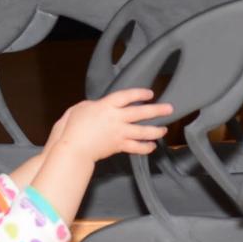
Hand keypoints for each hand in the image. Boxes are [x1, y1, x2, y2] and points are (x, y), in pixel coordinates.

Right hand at [57, 89, 173, 161]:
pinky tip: (152, 146)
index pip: (127, 96)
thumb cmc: (72, 127)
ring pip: (143, 132)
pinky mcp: (119, 146)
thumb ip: (95, 105)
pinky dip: (146, 147)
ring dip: (156, 130)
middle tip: (170, 109)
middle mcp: (116, 119)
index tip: (150, 93)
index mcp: (107, 106)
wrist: (72, 148)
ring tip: (164, 129)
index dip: (140, 94)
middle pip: (141, 113)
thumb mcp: (82, 107)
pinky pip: (136, 147)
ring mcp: (119, 133)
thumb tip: (101, 106)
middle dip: (157, 110)